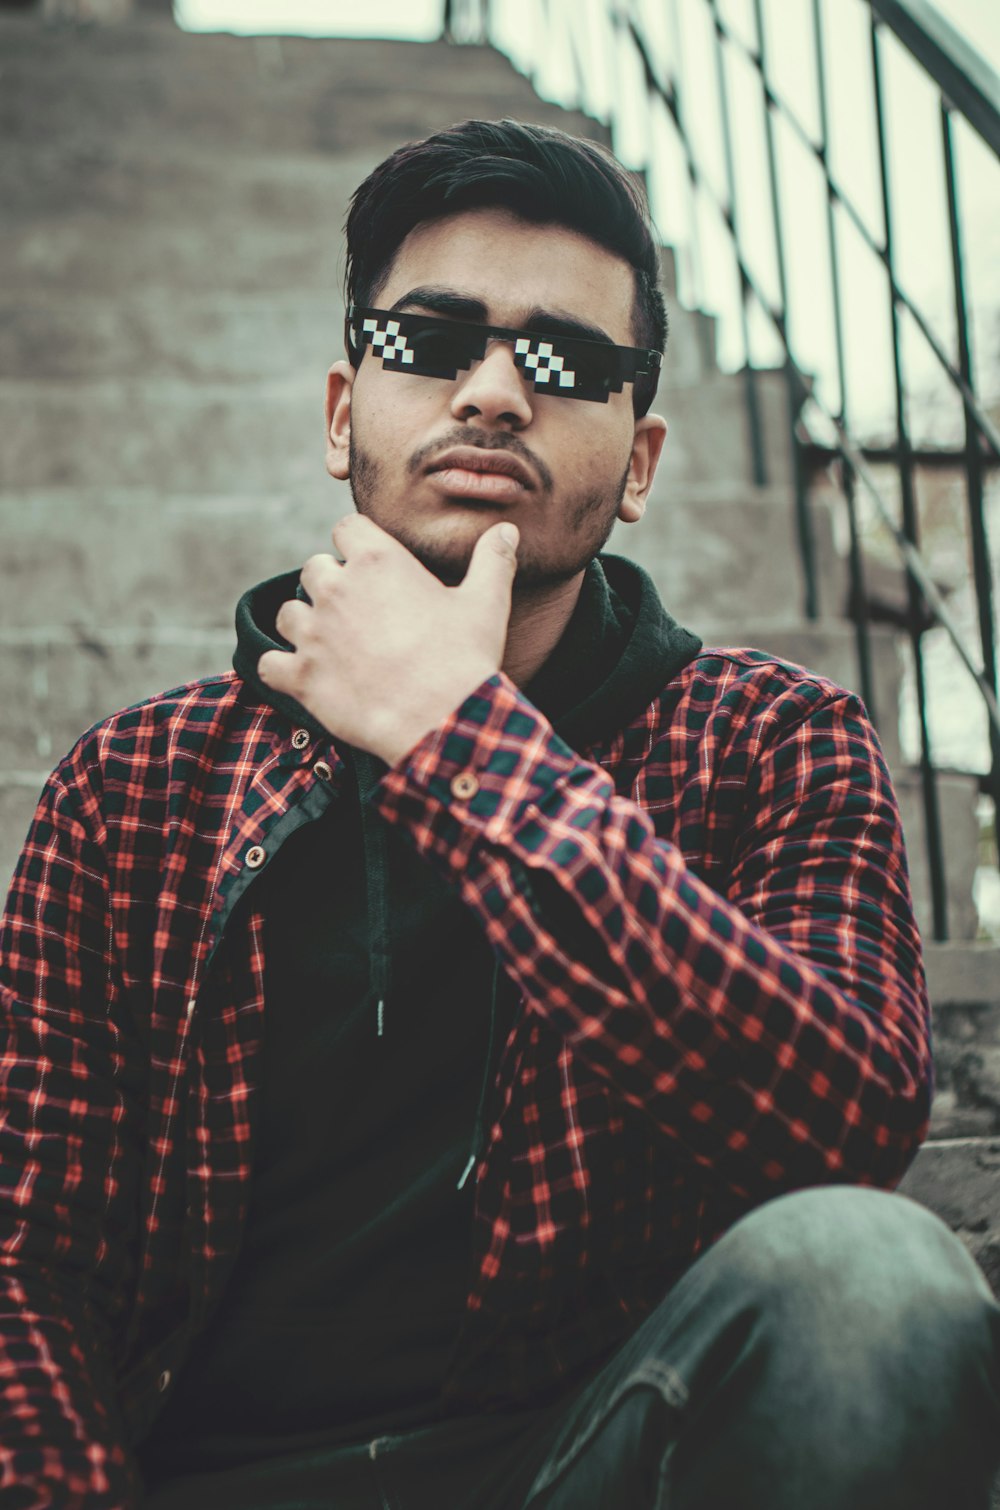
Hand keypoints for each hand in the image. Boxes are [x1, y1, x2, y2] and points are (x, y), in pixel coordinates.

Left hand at [257, 514, 518, 764]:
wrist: (442, 721)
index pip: (347, 528)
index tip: (369, 563)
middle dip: (330, 584)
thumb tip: (507, 530)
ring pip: (289, 613)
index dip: (357, 543)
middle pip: (314, 568)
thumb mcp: (486, 602)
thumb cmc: (465, 659)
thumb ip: (492, 559)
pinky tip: (299, 675)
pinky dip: (281, 669)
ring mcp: (313, 633)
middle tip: (355, 610)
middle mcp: (337, 589)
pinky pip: (269, 664)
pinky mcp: (300, 675)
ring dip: (305, 624)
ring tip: (329, 643)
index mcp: (378, 561)